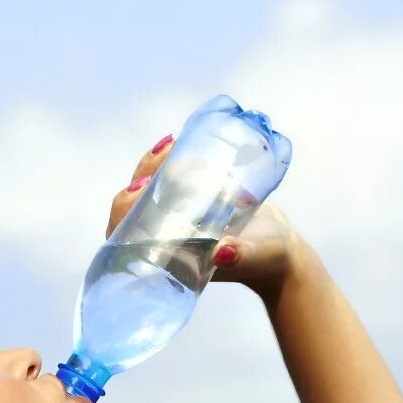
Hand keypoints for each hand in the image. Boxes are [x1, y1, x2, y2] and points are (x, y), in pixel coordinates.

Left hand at [106, 135, 314, 298]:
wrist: (279, 250)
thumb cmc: (265, 261)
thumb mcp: (255, 257)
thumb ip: (240, 256)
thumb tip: (222, 251)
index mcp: (166, 257)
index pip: (127, 237)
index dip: (123, 211)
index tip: (139, 187)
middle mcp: (164, 238)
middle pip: (132, 208)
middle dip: (139, 179)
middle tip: (162, 154)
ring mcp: (175, 219)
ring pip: (149, 190)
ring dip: (153, 166)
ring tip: (171, 144)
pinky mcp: (190, 201)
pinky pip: (170, 180)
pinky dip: (170, 161)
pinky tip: (178, 142)